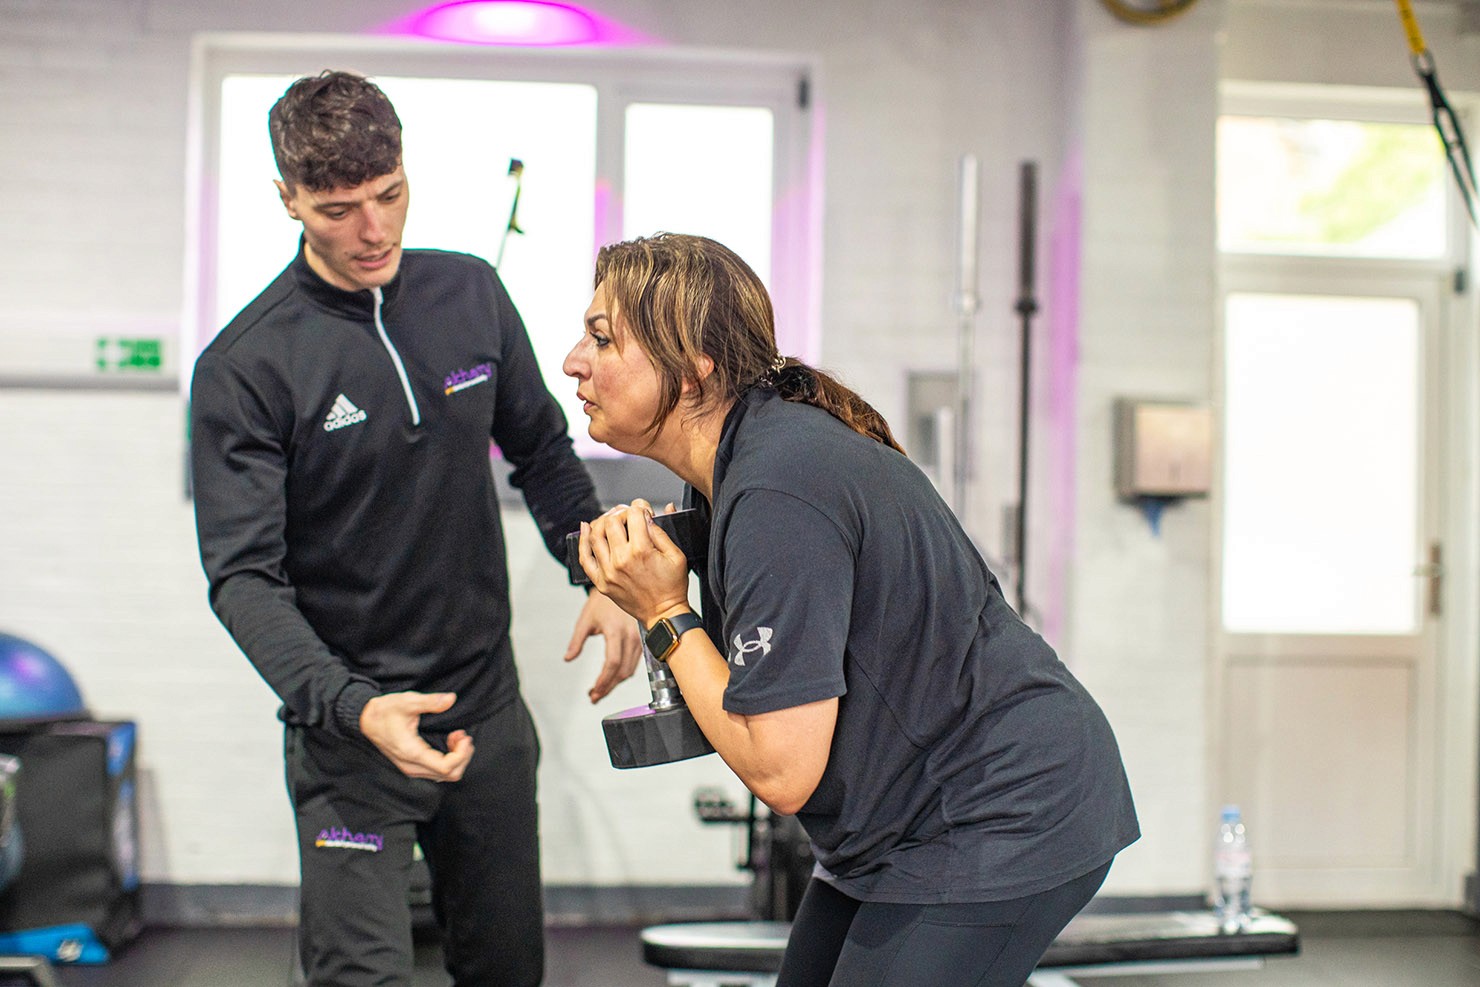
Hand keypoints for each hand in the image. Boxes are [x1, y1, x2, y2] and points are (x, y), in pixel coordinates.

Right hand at [359, 692, 473, 781]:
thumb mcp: (407, 701)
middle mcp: (412, 766)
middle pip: (449, 774)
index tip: (464, 737)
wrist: (367, 719)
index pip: (445, 767)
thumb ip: (430, 701)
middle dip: (462, 755)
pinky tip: (449, 742)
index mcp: (411, 752)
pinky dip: (449, 760)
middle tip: (461, 735)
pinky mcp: (412, 767)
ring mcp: (411, 769)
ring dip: (457, 758)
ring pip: (445, 776)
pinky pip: (438, 772)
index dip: (461, 754)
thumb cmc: (386, 710)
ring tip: (456, 737)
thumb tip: (450, 699)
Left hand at [564, 590, 643, 703]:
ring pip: (630, 669)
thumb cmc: (602, 601)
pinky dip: (623, 673)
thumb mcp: (585, 619)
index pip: (612, 662)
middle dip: (608, 687)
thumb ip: (576, 641)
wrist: (619, 585)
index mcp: (615, 630)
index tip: (593, 691)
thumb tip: (568, 658)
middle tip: (594, 696)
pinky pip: (635, 662)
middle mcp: (630, 635)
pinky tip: (612, 678)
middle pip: (622, 670)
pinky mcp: (642, 640)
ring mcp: (638, 638)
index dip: (603, 680)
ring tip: (600, 690)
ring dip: (615, 683)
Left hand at [578, 499, 690, 627]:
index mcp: (642, 551)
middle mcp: (621, 560)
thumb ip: (661, 532)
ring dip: (603, 521)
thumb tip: (647, 515)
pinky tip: (586, 528)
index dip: (640, 507)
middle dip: (621, 512)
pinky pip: (585, 558)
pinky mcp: (601, 582)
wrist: (663, 615)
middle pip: (611, 521)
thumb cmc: (672, 587)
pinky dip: (583, 540)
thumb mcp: (677, 555)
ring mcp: (608, 572)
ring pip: (595, 535)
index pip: (633, 514)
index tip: (644, 511)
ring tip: (611, 520)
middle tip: (628, 515)